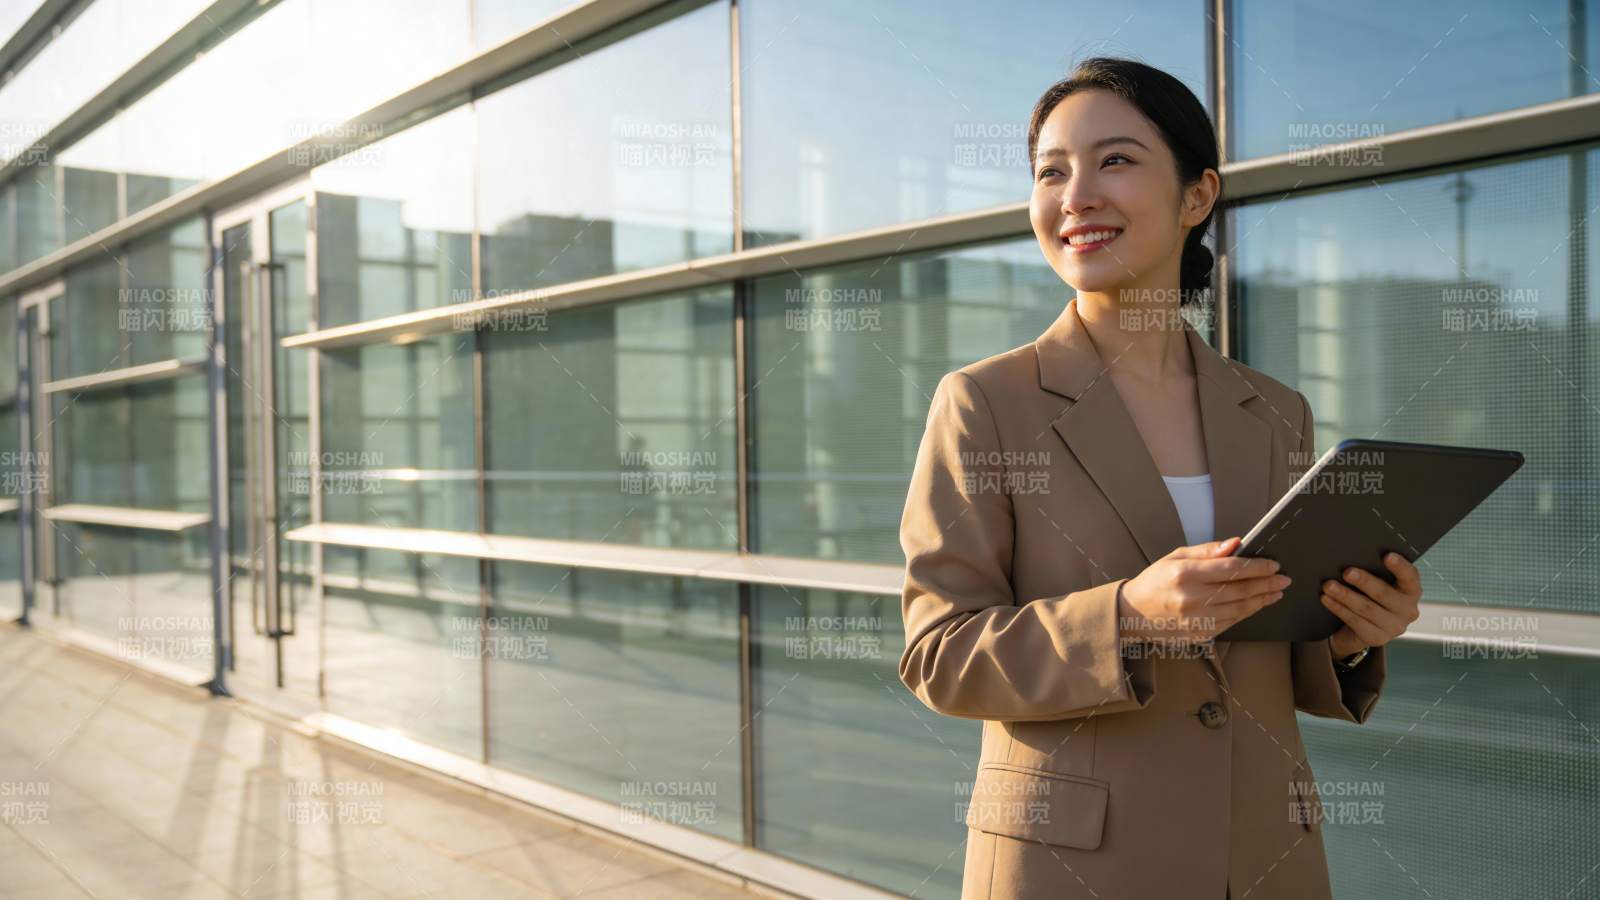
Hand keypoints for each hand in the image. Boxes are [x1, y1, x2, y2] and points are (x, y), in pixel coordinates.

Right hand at [1118, 536, 1290, 650]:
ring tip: (1276, 592)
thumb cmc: (1155, 581)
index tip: (1274, 564)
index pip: (1231, 568)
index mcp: (1184, 574)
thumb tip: (1236, 544)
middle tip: (1283, 578)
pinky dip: (1248, 612)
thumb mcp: (1175, 557)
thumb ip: (1207, 551)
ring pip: (1240, 608)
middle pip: (1240, 590)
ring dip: (1262, 599)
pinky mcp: (1200, 634)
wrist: (1133, 613)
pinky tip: (1257, 604)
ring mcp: (1196, 619)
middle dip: (1267, 583)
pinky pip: (1232, 622)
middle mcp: (1191, 598)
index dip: (1257, 567)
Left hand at [1320, 552, 1421, 657]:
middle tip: (1347, 572)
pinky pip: (1355, 621)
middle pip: (1384, 593)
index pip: (1410, 577)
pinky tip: (1326, 599)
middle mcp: (1408, 610)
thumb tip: (1351, 556)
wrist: (1358, 629)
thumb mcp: (1376, 584)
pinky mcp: (1377, 638)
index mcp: (1411, 591)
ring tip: (1328, 585)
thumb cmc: (1368, 596)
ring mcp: (1394, 627)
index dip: (1400, 566)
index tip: (1387, 556)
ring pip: (1367, 608)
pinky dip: (1339, 608)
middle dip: (1364, 581)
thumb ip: (1373, 571)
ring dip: (1345, 595)